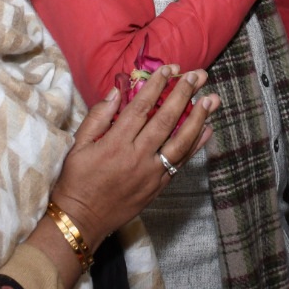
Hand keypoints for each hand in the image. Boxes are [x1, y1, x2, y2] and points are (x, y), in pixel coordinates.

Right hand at [48, 65, 218, 249]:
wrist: (81, 220)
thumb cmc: (76, 180)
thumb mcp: (78, 145)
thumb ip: (98, 117)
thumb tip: (116, 91)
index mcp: (115, 143)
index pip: (140, 107)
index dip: (156, 86)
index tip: (169, 69)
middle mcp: (137, 156)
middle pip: (166, 120)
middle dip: (184, 95)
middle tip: (198, 76)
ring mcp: (151, 173)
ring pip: (181, 141)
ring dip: (198, 119)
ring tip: (212, 100)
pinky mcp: (158, 186)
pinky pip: (181, 162)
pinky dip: (196, 145)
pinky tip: (208, 129)